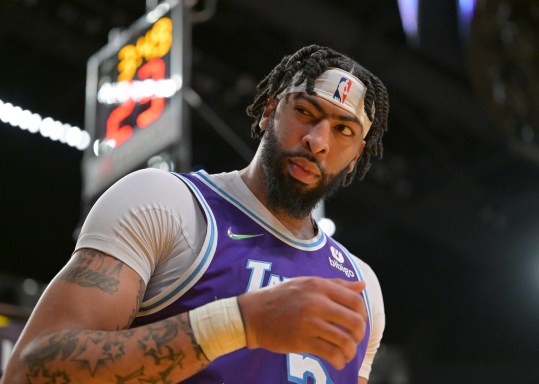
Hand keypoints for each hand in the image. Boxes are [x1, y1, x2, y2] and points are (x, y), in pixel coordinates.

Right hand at [237, 276, 366, 368]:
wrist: (252, 314)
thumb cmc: (281, 297)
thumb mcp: (306, 283)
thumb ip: (335, 284)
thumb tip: (362, 286)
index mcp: (319, 286)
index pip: (355, 300)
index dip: (363, 314)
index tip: (358, 322)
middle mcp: (316, 302)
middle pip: (355, 321)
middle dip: (359, 335)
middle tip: (354, 339)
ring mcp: (309, 322)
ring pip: (345, 341)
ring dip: (351, 351)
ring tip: (346, 353)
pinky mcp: (302, 341)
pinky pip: (331, 353)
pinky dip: (339, 360)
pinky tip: (336, 361)